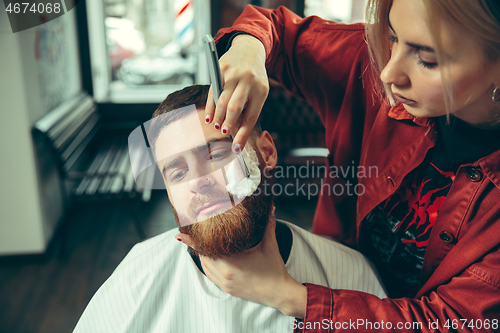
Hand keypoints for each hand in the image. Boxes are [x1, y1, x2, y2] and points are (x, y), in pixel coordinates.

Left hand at [175, 209, 306, 317]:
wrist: (280, 293)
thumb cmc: (274, 270)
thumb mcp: (270, 245)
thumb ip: (268, 225)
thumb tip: (270, 208)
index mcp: (232, 263)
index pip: (206, 249)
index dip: (192, 242)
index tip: (180, 235)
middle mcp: (225, 274)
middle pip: (203, 257)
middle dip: (200, 245)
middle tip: (196, 233)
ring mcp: (225, 284)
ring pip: (205, 267)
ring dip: (204, 256)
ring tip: (203, 243)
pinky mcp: (227, 289)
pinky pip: (211, 276)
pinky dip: (209, 266)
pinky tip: (212, 258)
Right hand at [205, 35, 268, 152]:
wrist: (250, 49)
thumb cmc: (254, 77)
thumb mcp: (259, 91)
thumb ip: (249, 108)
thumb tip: (236, 131)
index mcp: (261, 91)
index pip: (251, 117)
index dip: (242, 134)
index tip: (236, 148)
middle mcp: (248, 82)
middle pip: (235, 108)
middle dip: (228, 124)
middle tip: (223, 133)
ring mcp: (233, 74)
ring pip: (223, 101)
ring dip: (218, 116)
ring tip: (215, 125)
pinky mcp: (221, 68)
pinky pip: (213, 91)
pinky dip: (210, 106)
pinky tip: (209, 115)